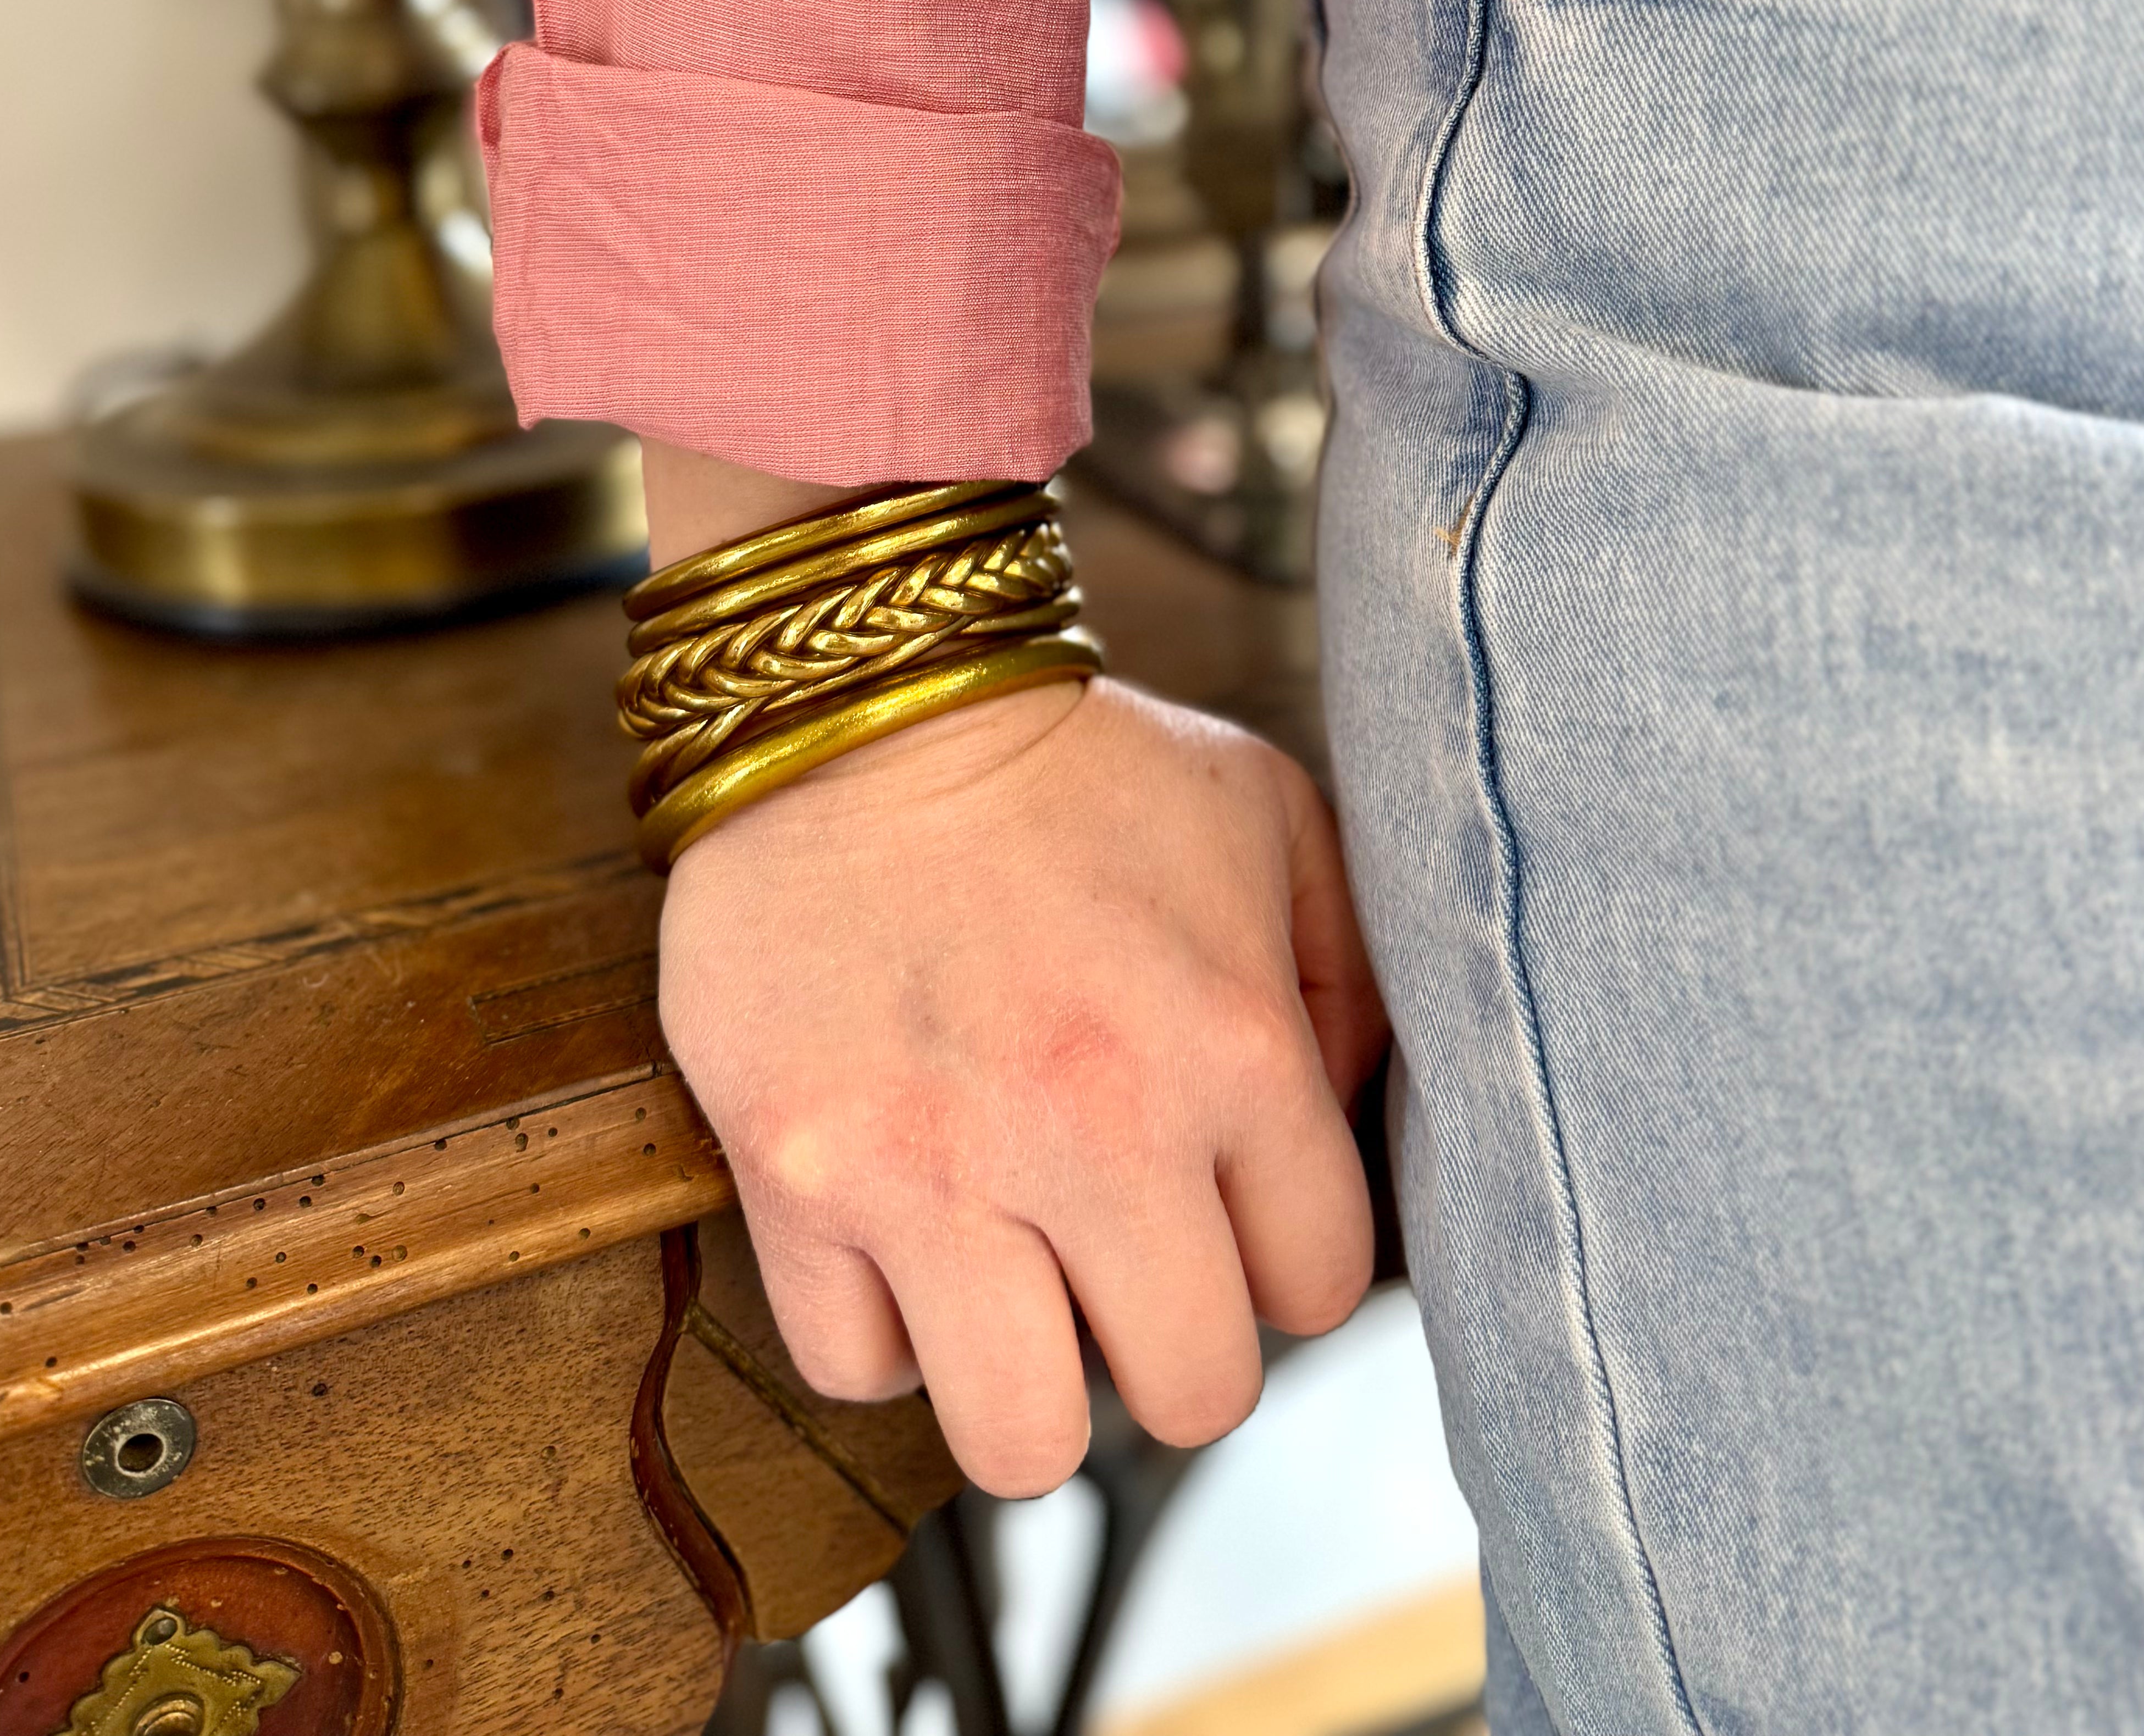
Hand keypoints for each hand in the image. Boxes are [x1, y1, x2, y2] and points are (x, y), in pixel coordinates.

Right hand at [656, 671, 1389, 1496]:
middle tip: (1120, 1251)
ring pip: (1023, 1444)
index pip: (1317, 1286)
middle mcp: (1094, 1123)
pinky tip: (900, 1227)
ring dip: (1029, 1380)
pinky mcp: (795, 1174)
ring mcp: (934, 1163)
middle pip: (1192, 1395)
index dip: (1276, 1254)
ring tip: (1015, 1279)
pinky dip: (881, 1325)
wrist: (861, 699)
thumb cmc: (1077, 762)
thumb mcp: (1270, 817)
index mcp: (1232, 1043)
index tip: (1222, 1198)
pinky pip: (854, 1367)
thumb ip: (1348, 978)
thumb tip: (1343, 1125)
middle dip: (1168, 1338)